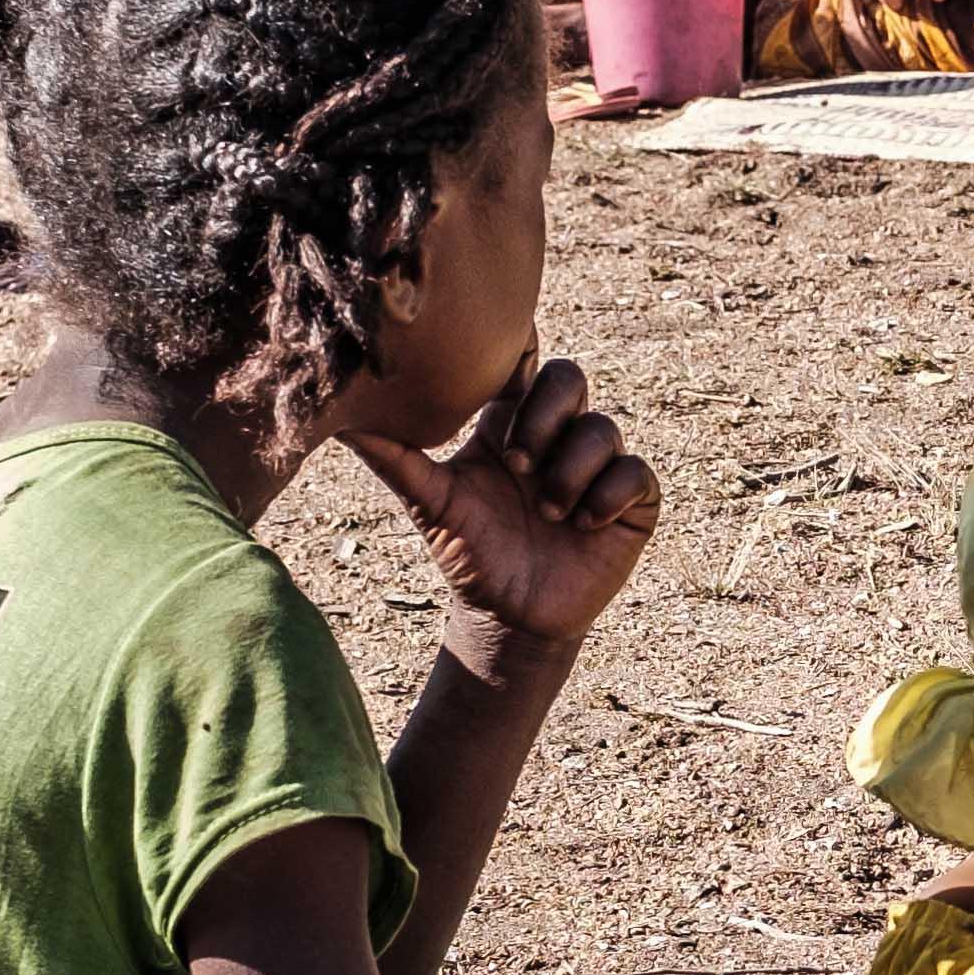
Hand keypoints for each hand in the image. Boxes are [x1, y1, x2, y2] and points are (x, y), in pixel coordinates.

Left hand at [341, 356, 660, 661]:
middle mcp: (557, 436)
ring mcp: (596, 466)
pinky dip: (607, 496)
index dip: (518, 356)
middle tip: (517, 465)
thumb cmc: (468, 554)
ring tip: (547, 513)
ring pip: (603, 428)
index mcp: (509, 424)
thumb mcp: (429, 503)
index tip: (503, 372)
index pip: (522, 365)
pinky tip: (582, 525)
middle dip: (545, 416)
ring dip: (571, 470)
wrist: (508, 618)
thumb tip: (339, 421)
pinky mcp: (630, 501)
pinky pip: (635, 474)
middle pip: (568, 378)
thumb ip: (393, 457)